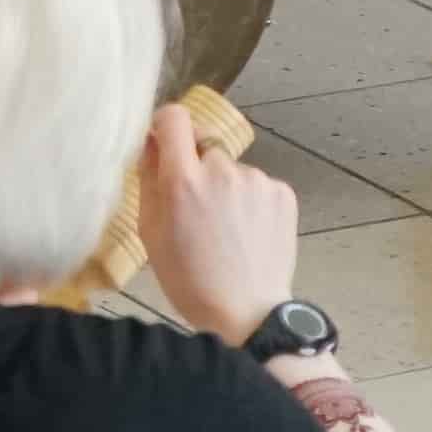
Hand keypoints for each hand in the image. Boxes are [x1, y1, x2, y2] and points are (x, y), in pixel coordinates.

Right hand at [134, 102, 302, 340]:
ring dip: (226, 188)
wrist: (248, 313)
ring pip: (233, 170)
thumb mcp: (151, 234)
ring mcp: (257, 180)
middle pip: (204, 148)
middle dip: (198, 170)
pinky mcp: (283, 193)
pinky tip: (248, 233)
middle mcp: (222, 170)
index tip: (165, 144)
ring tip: (227, 230)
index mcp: (183, 180)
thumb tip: (150, 143)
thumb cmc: (190, 280)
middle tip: (198, 211)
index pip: (174, 118)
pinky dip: (252, 202)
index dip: (166, 127)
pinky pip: (258, 185)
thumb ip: (148, 180)